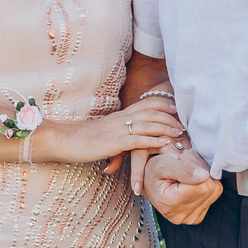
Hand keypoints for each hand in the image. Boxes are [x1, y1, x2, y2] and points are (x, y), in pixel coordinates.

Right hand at [40, 98, 183, 166]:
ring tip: (179, 134)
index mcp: (118, 115)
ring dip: (166, 128)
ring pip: (147, 125)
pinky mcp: (113, 143)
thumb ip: (115, 134)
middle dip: (169, 117)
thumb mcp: (102, 133)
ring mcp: (117, 130)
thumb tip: (123, 141)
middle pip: (150, 112)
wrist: (63, 141)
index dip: (162, 105)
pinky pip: (137, 140)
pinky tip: (164, 143)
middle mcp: (120, 119)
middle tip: (183, 124)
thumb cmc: (80, 140)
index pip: (144, 104)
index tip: (175, 109)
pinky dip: (153, 141)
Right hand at [142, 144, 220, 226]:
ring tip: (187, 173)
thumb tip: (204, 176)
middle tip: (185, 164)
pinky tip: (191, 183)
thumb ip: (184, 170)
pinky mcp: (196, 217)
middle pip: (210, 188)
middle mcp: (180, 215)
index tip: (183, 159)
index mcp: (170, 203)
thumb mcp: (163, 164)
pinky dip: (205, 186)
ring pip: (214, 191)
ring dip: (205, 177)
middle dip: (202, 171)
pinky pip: (213, 197)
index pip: (203, 185)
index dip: (197, 167)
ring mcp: (189, 219)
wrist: (147, 181)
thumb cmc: (153, 171)